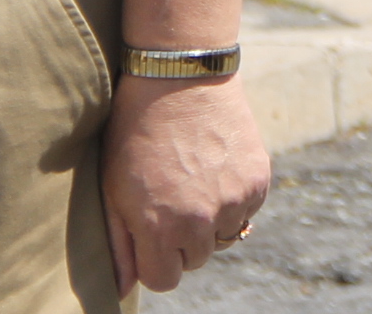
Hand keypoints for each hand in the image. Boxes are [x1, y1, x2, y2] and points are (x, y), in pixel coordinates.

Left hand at [102, 73, 269, 293]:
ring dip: (212, 220)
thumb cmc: (136, 135)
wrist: (181, 79)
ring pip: (225, 235)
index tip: (152, 235)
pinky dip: (235, 199)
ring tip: (195, 183)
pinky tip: (217, 170)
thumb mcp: (114, 191)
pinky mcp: (258, 179)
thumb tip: (122, 290)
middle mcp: (201, 221)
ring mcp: (234, 200)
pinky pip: (248, 210)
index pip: (165, 280)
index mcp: (160, 228)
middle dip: (183, 240)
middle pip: (196, 259)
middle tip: (172, 202)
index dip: (156, 260)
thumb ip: (119, 245)